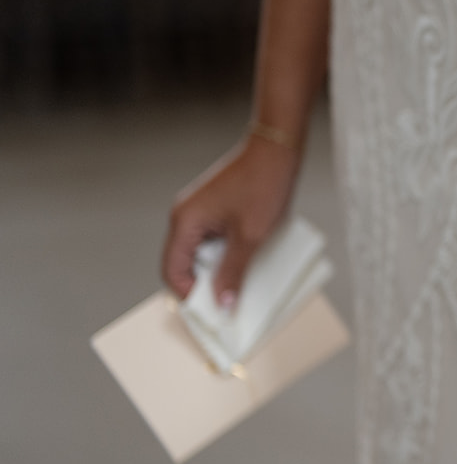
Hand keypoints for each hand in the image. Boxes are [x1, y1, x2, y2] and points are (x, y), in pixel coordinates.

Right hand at [161, 134, 301, 308]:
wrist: (276, 150)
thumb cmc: (263, 187)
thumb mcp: (251, 237)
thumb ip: (233, 271)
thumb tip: (222, 303)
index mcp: (184, 222)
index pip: (172, 271)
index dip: (189, 296)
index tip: (211, 314)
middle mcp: (184, 216)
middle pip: (183, 263)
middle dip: (203, 286)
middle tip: (226, 305)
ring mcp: (198, 210)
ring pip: (199, 252)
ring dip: (216, 270)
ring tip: (239, 287)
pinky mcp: (213, 207)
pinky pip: (212, 239)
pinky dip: (224, 254)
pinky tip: (244, 263)